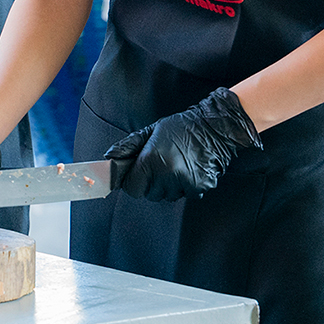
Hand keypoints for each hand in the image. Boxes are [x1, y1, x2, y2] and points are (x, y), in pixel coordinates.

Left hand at [106, 87, 262, 202]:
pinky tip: (189, 170)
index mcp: (151, 160)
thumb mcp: (150, 131)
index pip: (132, 188)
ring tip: (176, 166)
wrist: (214, 128)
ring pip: (168, 197)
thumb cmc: (180, 127)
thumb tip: (109, 157)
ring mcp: (184, 182)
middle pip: (150, 194)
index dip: (133, 182)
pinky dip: (186, 187)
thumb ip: (128, 146)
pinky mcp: (200, 188)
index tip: (138, 176)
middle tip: (161, 166)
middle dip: (152, 184)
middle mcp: (166, 174)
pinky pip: (186, 195)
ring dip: (169, 187)